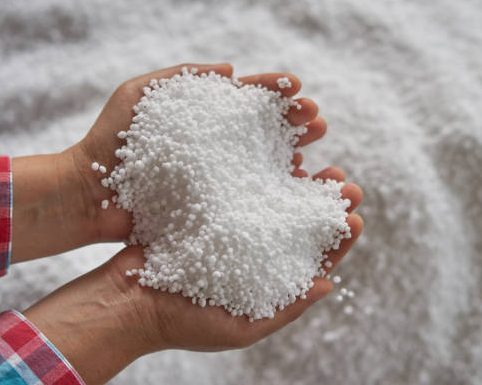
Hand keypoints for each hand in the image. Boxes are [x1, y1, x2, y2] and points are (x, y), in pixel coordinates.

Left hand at [9, 63, 330, 261]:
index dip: (273, 93)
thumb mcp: (139, 95)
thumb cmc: (108, 142)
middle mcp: (213, 146)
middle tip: (318, 121)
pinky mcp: (209, 206)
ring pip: (261, 163)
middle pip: (262, 130)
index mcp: (201, 118)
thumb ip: (181, 76)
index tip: (298, 90)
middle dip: (292, 123)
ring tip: (313, 152)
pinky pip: (247, 198)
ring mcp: (213, 177)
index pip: (245, 99)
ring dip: (291, 155)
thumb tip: (231, 71)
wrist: (86, 195)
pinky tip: (292, 186)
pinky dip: (272, 191)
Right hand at [23, 179, 362, 383]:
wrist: (125, 300)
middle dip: (323, 201)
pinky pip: (237, 183)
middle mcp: (252, 250)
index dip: (337, 240)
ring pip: (271, 196)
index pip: (312, 260)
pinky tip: (272, 154)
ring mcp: (229, 226)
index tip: (356, 218)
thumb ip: (284, 310)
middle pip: (297, 222)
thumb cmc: (182, 323)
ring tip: (317, 157)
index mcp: (265, 281)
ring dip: (296, 177)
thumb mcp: (239, 328)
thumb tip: (328, 284)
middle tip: (345, 181)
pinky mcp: (206, 206)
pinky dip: (256, 168)